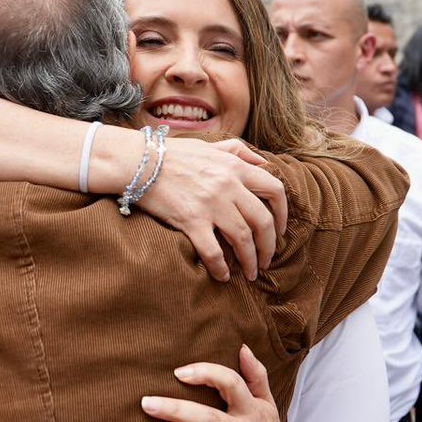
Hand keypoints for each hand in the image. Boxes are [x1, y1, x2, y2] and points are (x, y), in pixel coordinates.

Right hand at [137, 138, 286, 282]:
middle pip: (263, 221)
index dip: (284, 213)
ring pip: (243, 239)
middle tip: (267, 260)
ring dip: (250, 260)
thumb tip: (264, 163)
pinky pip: (213, 251)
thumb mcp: (210, 145)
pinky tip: (222, 276)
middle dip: (269, 246)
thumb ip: (238, 151)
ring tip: (250, 273)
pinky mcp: (191, 220)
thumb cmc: (172, 154)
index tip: (281, 230)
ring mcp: (211, 204)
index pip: (275, 189)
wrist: (137, 162)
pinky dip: (220, 268)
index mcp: (235, 167)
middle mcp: (228, 185)